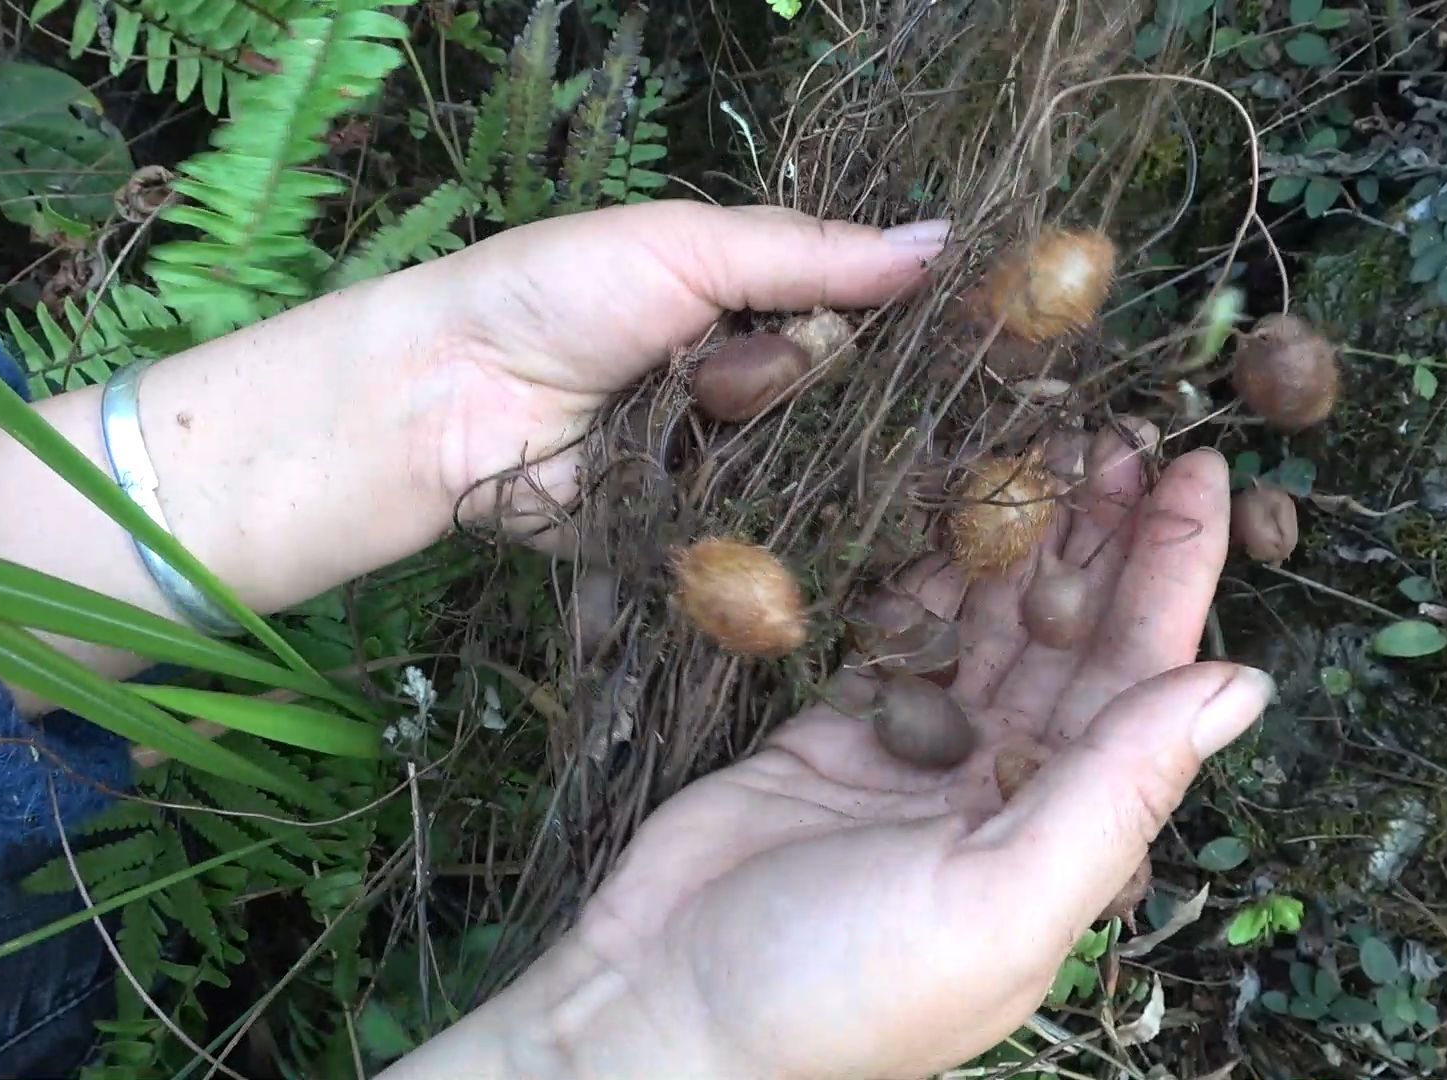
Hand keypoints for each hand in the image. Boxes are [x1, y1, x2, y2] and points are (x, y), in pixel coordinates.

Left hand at [0, 201, 943, 703]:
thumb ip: (809, 253)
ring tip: (767, 432)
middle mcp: (744, 376)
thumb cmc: (558, 294)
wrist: (448, 400)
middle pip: (847, 388)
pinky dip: (784, 521)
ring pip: (814, 459)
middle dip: (845, 381)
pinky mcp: (696, 529)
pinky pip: (766, 530)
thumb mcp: (687, 246)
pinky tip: (820, 517)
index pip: (858, 304)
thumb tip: (942, 241)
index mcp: (742, 295)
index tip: (998, 325)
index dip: (916, 317)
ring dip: (806, 445)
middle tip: (850, 379)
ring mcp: (723, 456)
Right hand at [389, 428, 1272, 1079]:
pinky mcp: (838, 732)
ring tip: (1053, 439)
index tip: (1201, 473)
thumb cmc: (844, 985)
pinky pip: (902, 631)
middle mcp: (1009, 789)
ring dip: (1026, 537)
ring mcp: (921, 758)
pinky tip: (955, 500)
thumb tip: (1244, 685)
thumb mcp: (1003, 900)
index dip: (1176, 575)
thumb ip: (1121, 791)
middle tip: (1129, 427)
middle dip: (1108, 536)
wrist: (668, 1010)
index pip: (1145, 681)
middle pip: (1077, 638)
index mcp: (1068, 835)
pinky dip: (930, 568)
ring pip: (992, 624)